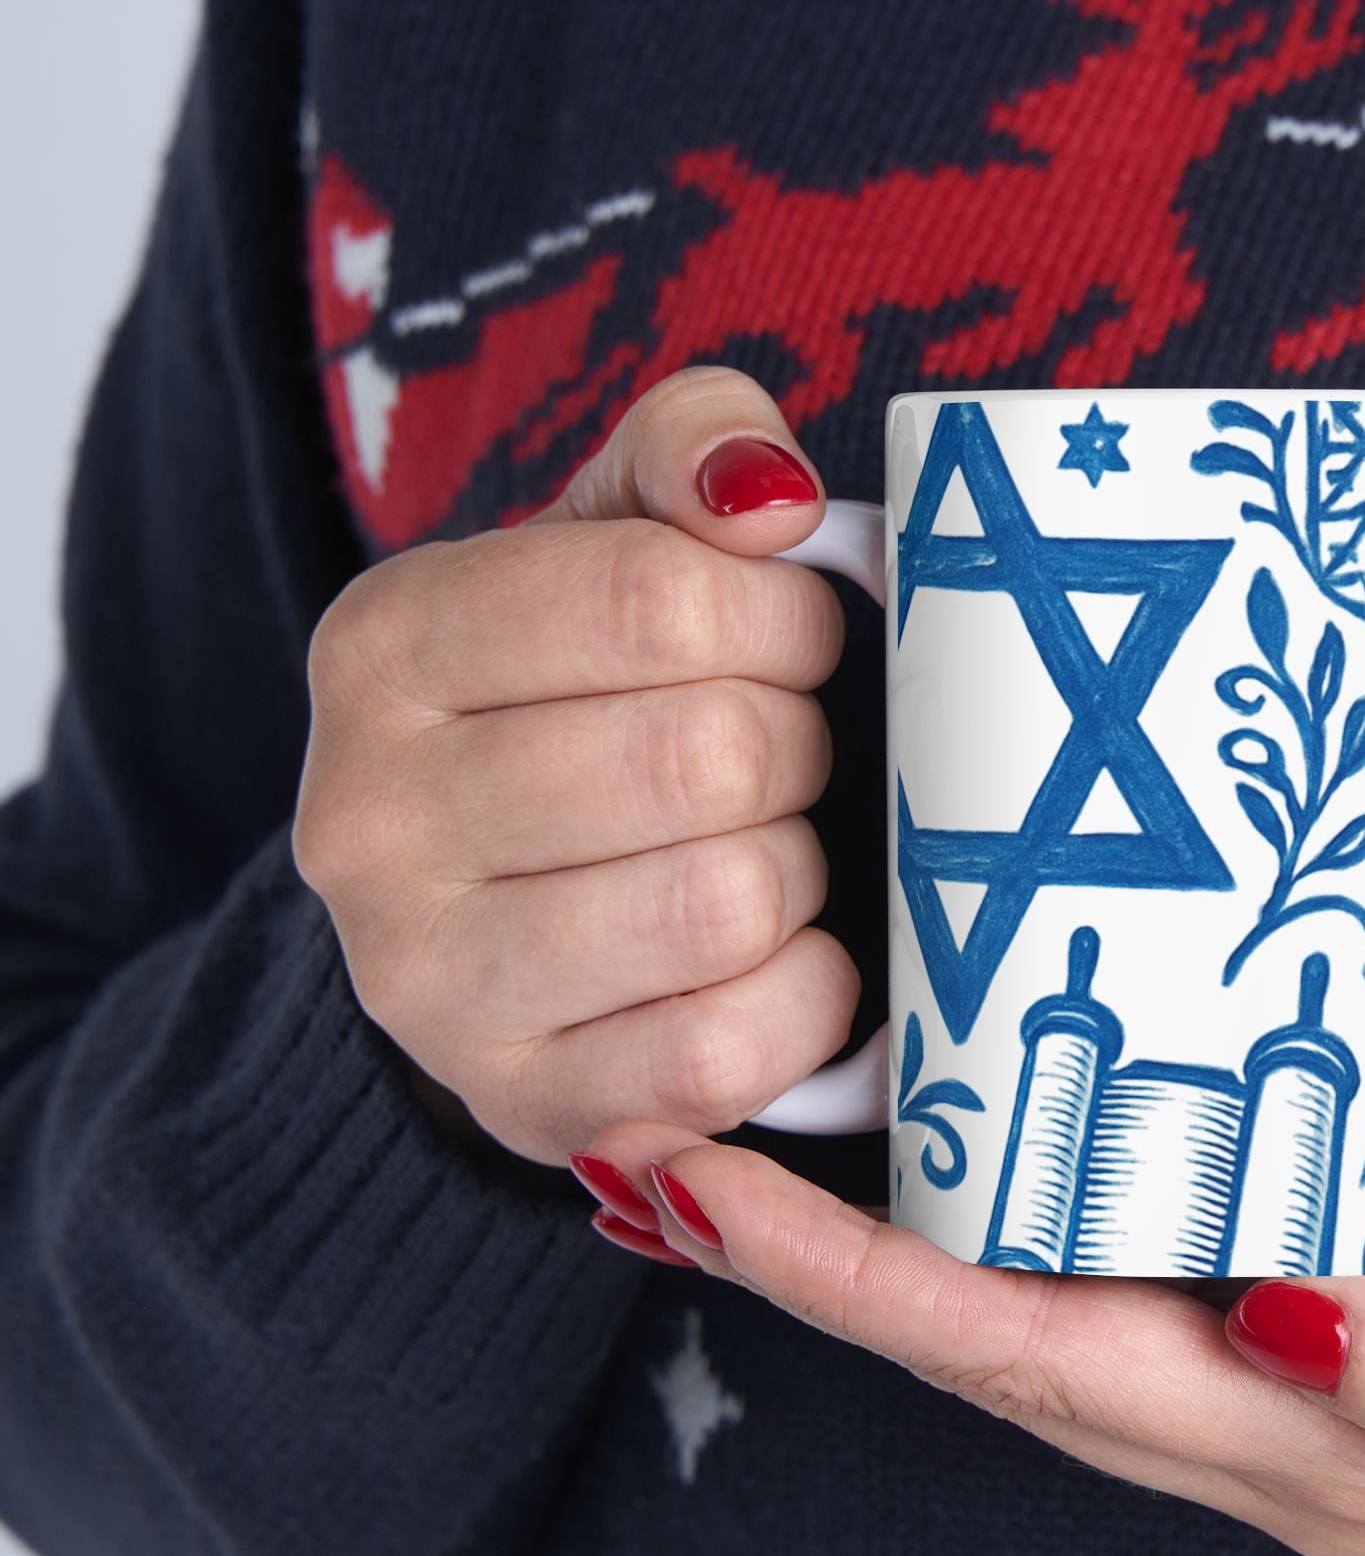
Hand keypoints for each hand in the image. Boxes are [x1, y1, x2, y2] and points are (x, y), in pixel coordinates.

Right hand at [294, 368, 856, 1162]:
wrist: (492, 914)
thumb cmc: (581, 705)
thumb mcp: (610, 540)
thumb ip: (689, 452)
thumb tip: (769, 497)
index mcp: (386, 646)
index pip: (660, 599)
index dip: (784, 619)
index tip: (792, 641)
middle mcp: (370, 820)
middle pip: (708, 756)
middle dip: (795, 748)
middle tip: (779, 757)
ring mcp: (430, 984)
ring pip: (726, 903)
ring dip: (796, 872)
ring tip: (763, 851)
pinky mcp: (524, 1104)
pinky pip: (729, 1050)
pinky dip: (803, 997)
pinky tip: (775, 958)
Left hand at [577, 1078, 1364, 1555]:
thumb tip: (1288, 1328)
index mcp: (1324, 1440)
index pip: (1034, 1363)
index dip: (858, 1288)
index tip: (703, 1191)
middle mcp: (1270, 1396)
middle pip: (994, 1331)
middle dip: (816, 1257)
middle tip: (660, 1137)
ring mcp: (1287, 1325)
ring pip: (1039, 1279)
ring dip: (888, 1218)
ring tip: (751, 1117)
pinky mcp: (1327, 1239)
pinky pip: (1125, 1218)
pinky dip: (1013, 1169)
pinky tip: (958, 1096)